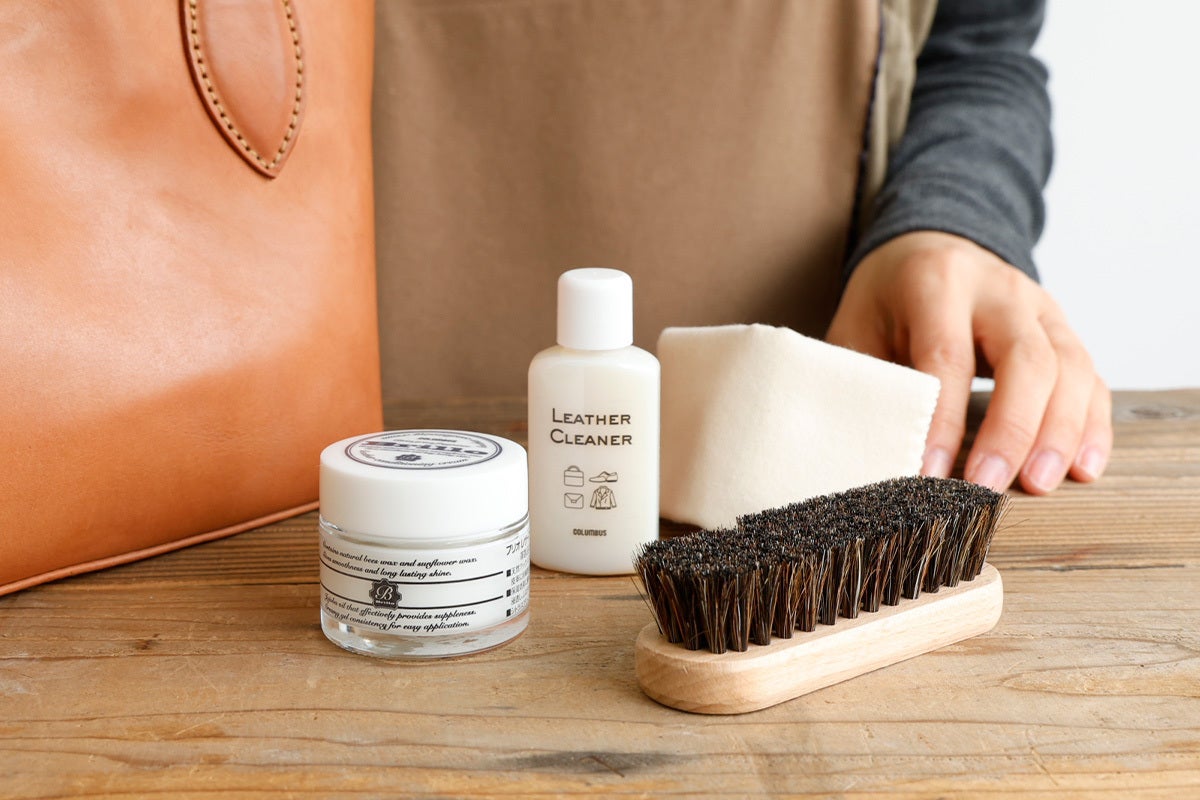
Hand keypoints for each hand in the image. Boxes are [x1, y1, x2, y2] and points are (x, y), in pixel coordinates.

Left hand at [826, 231, 1111, 493]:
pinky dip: (1090, 426)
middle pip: (1026, 359)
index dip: (941, 421)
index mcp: (937, 282)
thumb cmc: (886, 299)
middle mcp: (999, 289)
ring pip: (1070, 368)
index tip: (929, 474)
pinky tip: (1082, 468)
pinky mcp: (1063, 329)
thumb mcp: (857, 327)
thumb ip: (864, 382)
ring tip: (1039, 484)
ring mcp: (1039, 307)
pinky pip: (1090, 378)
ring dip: (1059, 433)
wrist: (928, 247)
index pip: (947, 356)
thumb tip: (864, 454)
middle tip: (991, 487)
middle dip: (1012, 430)